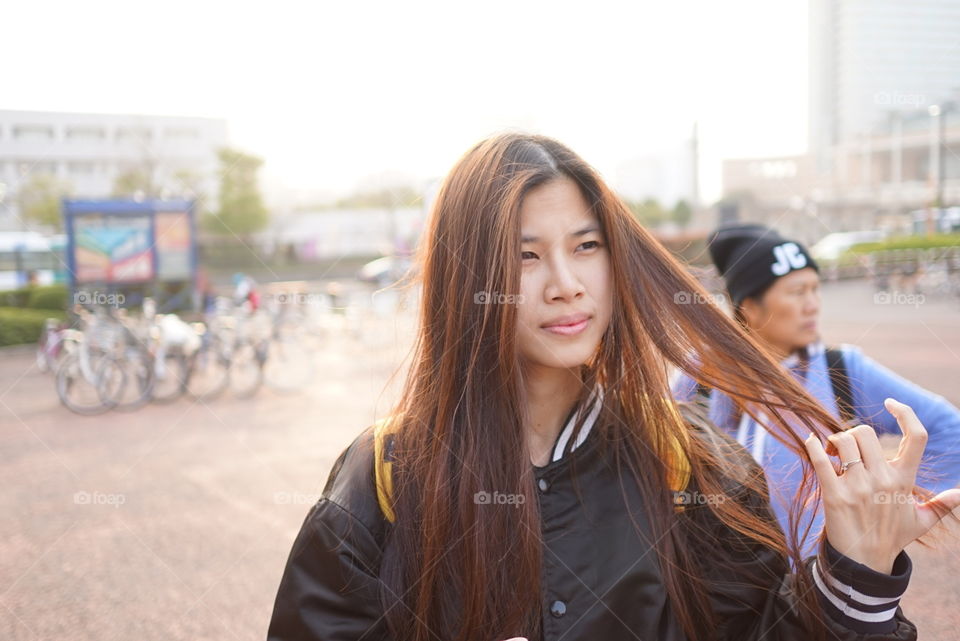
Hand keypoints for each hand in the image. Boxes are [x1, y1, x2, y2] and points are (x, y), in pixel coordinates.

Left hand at [804, 398, 959, 573]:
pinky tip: (811, 442)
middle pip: (866, 432)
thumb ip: (941, 505)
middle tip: (847, 447)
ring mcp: (858, 487)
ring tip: (833, 452)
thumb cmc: (892, 537)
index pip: (916, 436)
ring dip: (835, 440)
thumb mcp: (921, 521)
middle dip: (854, 433)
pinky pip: (821, 460)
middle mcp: (882, 479)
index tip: (891, 403)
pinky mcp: (834, 495)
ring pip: (844, 441)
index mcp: (904, 480)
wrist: (865, 563)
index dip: (906, 413)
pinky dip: (813, 446)